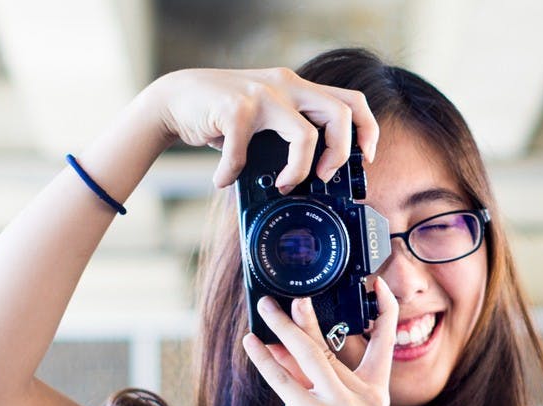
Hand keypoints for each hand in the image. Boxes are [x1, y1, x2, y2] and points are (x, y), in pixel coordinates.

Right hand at [144, 67, 379, 190]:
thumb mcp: (265, 116)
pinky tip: (223, 179)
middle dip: (340, 153)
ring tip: (283, 184)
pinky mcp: (235, 108)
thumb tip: (317, 175)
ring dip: (299, 170)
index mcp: (298, 87)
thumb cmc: (223, 114)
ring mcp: (262, 95)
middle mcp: (286, 85)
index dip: (366, 130)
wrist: (176, 98)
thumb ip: (289, 132)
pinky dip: (233, 172)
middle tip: (325, 177)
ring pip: (305, 135)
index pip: (351, 100)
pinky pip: (245, 152)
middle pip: (340, 114)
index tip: (364, 158)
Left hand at [241, 277, 398, 405]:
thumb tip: (283, 342)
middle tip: (295, 295)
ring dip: (284, 326)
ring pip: (309, 354)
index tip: (378, 286)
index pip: (385, 344)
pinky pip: (284, 379)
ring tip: (267, 307)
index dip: (384, 312)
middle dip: (306, 318)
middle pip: (331, 346)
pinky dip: (264, 358)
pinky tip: (252, 342)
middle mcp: (363, 399)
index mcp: (376, 396)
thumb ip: (311, 377)